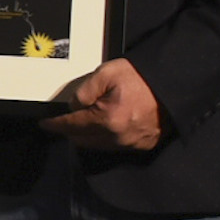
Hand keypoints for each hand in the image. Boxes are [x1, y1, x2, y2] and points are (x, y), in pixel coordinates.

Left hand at [39, 55, 163, 151]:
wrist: (174, 85)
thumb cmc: (143, 77)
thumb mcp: (107, 73)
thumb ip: (84, 91)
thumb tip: (74, 107)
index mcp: (108, 119)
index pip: (72, 126)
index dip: (55, 125)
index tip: (45, 124)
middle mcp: (118, 137)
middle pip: (82, 140)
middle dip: (70, 131)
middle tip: (63, 121)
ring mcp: (131, 144)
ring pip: (97, 146)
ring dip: (86, 136)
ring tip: (83, 122)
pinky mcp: (143, 145)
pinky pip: (114, 146)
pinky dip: (104, 138)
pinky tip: (104, 126)